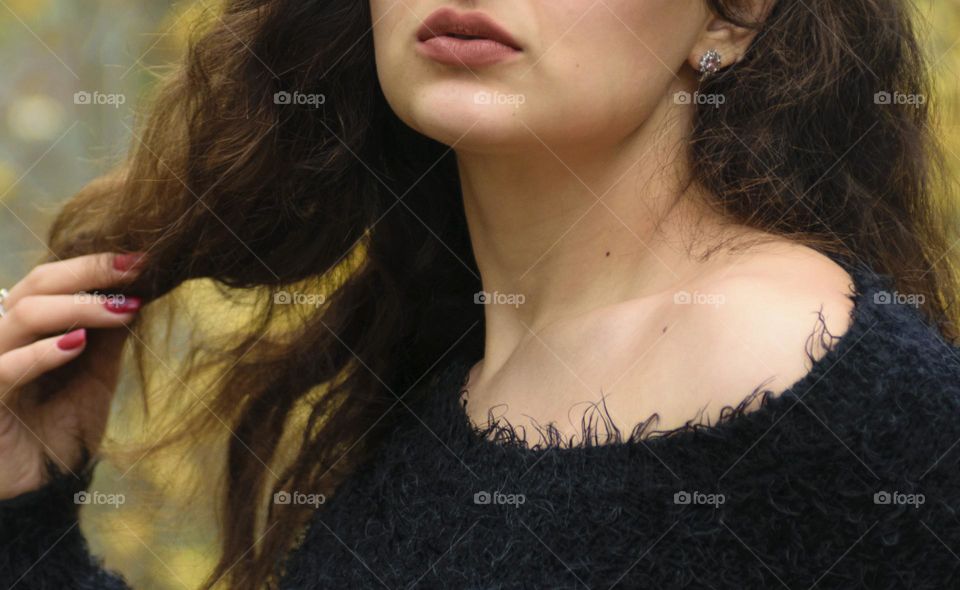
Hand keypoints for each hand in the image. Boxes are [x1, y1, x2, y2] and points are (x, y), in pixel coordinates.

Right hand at [0, 252, 145, 499]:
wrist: (39, 489)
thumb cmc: (61, 430)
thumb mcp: (95, 378)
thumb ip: (108, 339)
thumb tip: (136, 292)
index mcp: (27, 327)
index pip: (53, 279)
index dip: (94, 266)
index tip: (142, 260)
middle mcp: (1, 336)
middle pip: (37, 284)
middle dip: (88, 272)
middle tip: (135, 269)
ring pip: (23, 315)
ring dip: (77, 307)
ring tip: (122, 309)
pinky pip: (4, 368)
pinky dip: (42, 353)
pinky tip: (78, 343)